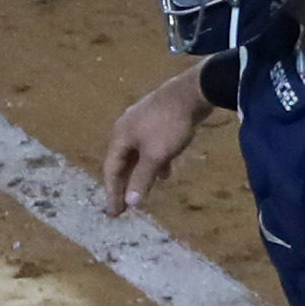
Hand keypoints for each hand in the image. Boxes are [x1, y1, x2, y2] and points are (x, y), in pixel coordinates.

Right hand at [102, 69, 212, 213]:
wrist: (193, 92)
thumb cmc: (170, 125)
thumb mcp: (156, 156)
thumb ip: (142, 179)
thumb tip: (130, 202)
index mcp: (120, 136)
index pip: (111, 169)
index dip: (113, 192)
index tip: (115, 213)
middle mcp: (126, 128)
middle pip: (121, 162)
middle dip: (124, 184)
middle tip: (124, 206)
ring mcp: (142, 122)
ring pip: (137, 155)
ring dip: (139, 174)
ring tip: (142, 192)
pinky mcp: (157, 120)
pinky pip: (150, 147)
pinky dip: (154, 162)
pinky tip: (165, 172)